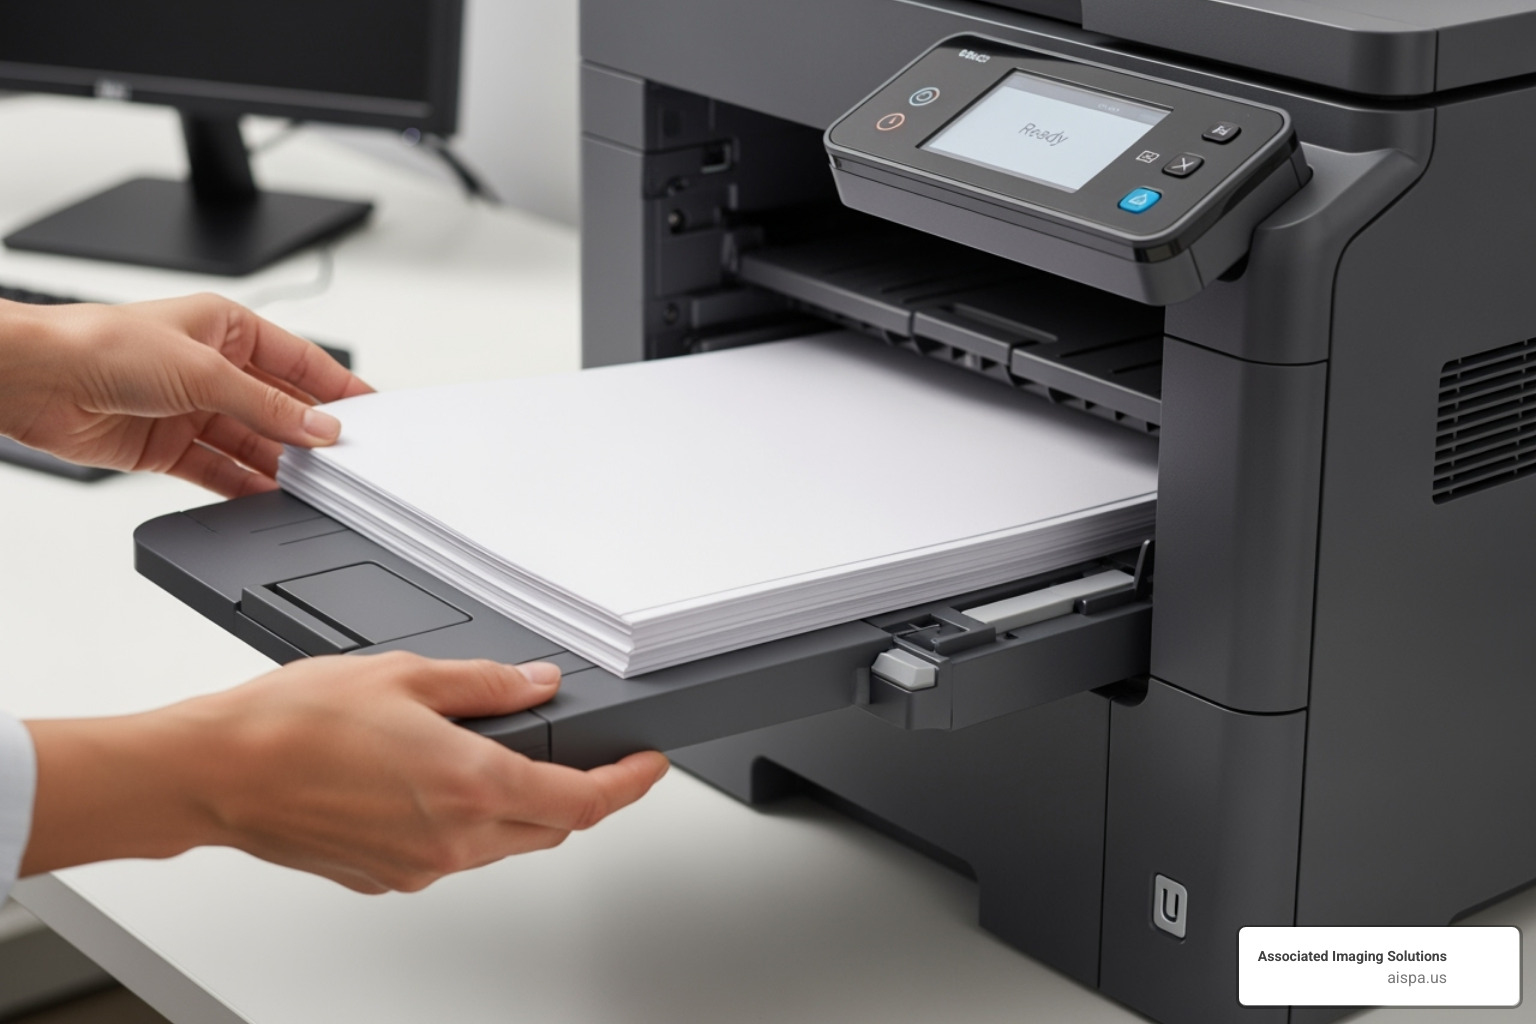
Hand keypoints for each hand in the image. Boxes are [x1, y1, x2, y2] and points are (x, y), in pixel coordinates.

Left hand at [0, 293, 371, 496]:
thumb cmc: (102, 345)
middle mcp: (212, 368)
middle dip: (308, 433)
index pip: (300, 362)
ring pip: (251, 443)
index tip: (371, 412)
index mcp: (228, 328)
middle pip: (277, 408)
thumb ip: (268, 406)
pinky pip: (219, 470)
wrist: (34, 380)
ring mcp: (190, 409)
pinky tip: (266, 496)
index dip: (337, 387)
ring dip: (277, 464)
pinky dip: (243, 485)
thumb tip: (318, 427)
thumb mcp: (204, 371)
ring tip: (310, 485)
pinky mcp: (168, 446)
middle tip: (343, 459)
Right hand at [21, 653, 669, 892]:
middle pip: (550, 830)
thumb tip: (538, 686)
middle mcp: (452, 841)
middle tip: (584, 756)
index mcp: (470, 787)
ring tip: (498, 757)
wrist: (215, 772)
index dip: (628, 786)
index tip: (648, 767)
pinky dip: (468, 824)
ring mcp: (419, 867)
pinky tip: (438, 783)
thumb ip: (488, 685)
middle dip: (578, 795)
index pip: (583, 803)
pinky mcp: (387, 878)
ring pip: (503, 846)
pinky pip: (453, 856)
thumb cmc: (293, 722)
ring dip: (521, 810)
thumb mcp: (407, 674)